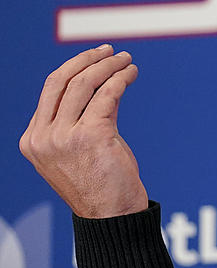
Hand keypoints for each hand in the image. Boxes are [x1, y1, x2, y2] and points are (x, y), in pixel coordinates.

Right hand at [20, 44, 148, 218]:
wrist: (112, 216)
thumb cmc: (100, 184)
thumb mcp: (77, 151)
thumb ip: (78, 122)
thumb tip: (99, 87)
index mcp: (33, 140)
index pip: (50, 91)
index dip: (73, 68)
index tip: (94, 58)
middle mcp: (42, 137)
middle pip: (62, 81)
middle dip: (88, 60)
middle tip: (111, 51)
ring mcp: (63, 137)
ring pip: (85, 83)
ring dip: (110, 66)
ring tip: (127, 61)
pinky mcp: (91, 135)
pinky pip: (107, 95)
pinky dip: (121, 79)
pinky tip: (132, 74)